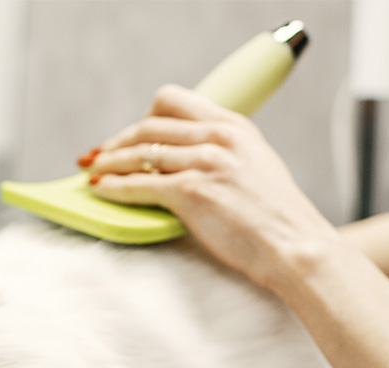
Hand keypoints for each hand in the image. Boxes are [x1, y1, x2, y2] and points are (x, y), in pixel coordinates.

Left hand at [82, 85, 338, 291]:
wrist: (296, 247)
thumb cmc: (277, 220)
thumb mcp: (256, 167)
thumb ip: (223, 154)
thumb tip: (182, 161)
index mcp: (234, 126)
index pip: (173, 100)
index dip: (142, 116)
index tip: (128, 133)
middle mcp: (218, 137)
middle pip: (149, 124)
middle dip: (117, 141)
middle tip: (99, 155)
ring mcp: (205, 162)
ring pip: (138, 152)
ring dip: (108, 162)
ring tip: (92, 171)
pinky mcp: (193, 192)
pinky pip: (138, 184)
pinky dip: (113, 187)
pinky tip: (100, 191)